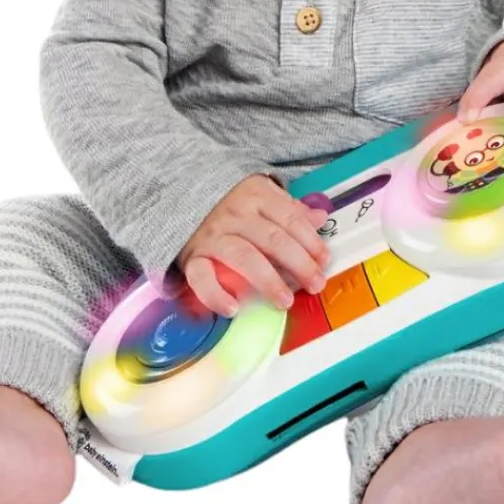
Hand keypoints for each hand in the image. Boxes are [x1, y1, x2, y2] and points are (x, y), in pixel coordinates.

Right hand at [176, 174, 331, 315]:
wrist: (178, 195)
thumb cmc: (229, 202)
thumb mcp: (261, 195)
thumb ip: (289, 208)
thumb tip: (320, 218)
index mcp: (255, 195)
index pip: (289, 218)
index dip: (310, 241)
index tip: (324, 260)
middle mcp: (234, 213)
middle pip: (273, 239)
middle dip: (299, 264)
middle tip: (315, 284)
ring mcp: (213, 235)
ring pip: (244, 257)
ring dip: (268, 281)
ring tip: (285, 301)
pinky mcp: (192, 256)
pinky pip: (202, 277)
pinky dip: (216, 295)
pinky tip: (233, 309)